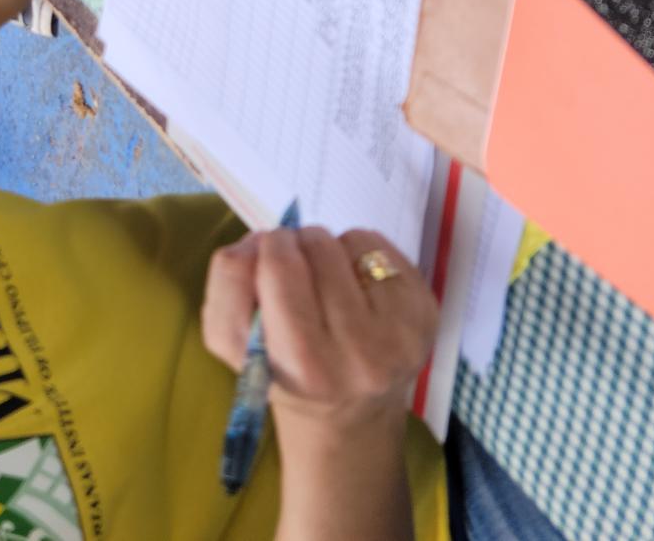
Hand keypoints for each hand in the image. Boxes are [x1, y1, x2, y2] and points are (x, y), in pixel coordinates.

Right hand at [203, 226, 437, 440]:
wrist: (352, 413)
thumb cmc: (285, 372)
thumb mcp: (236, 344)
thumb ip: (229, 285)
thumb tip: (258, 241)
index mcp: (304, 364)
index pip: (274, 267)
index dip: (260, 250)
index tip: (263, 261)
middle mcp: (359, 353)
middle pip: (310, 246)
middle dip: (293, 243)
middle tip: (293, 266)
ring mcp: (400, 332)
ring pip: (345, 241)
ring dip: (327, 249)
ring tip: (325, 281)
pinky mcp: (424, 311)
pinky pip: (377, 244)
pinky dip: (358, 251)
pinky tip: (355, 283)